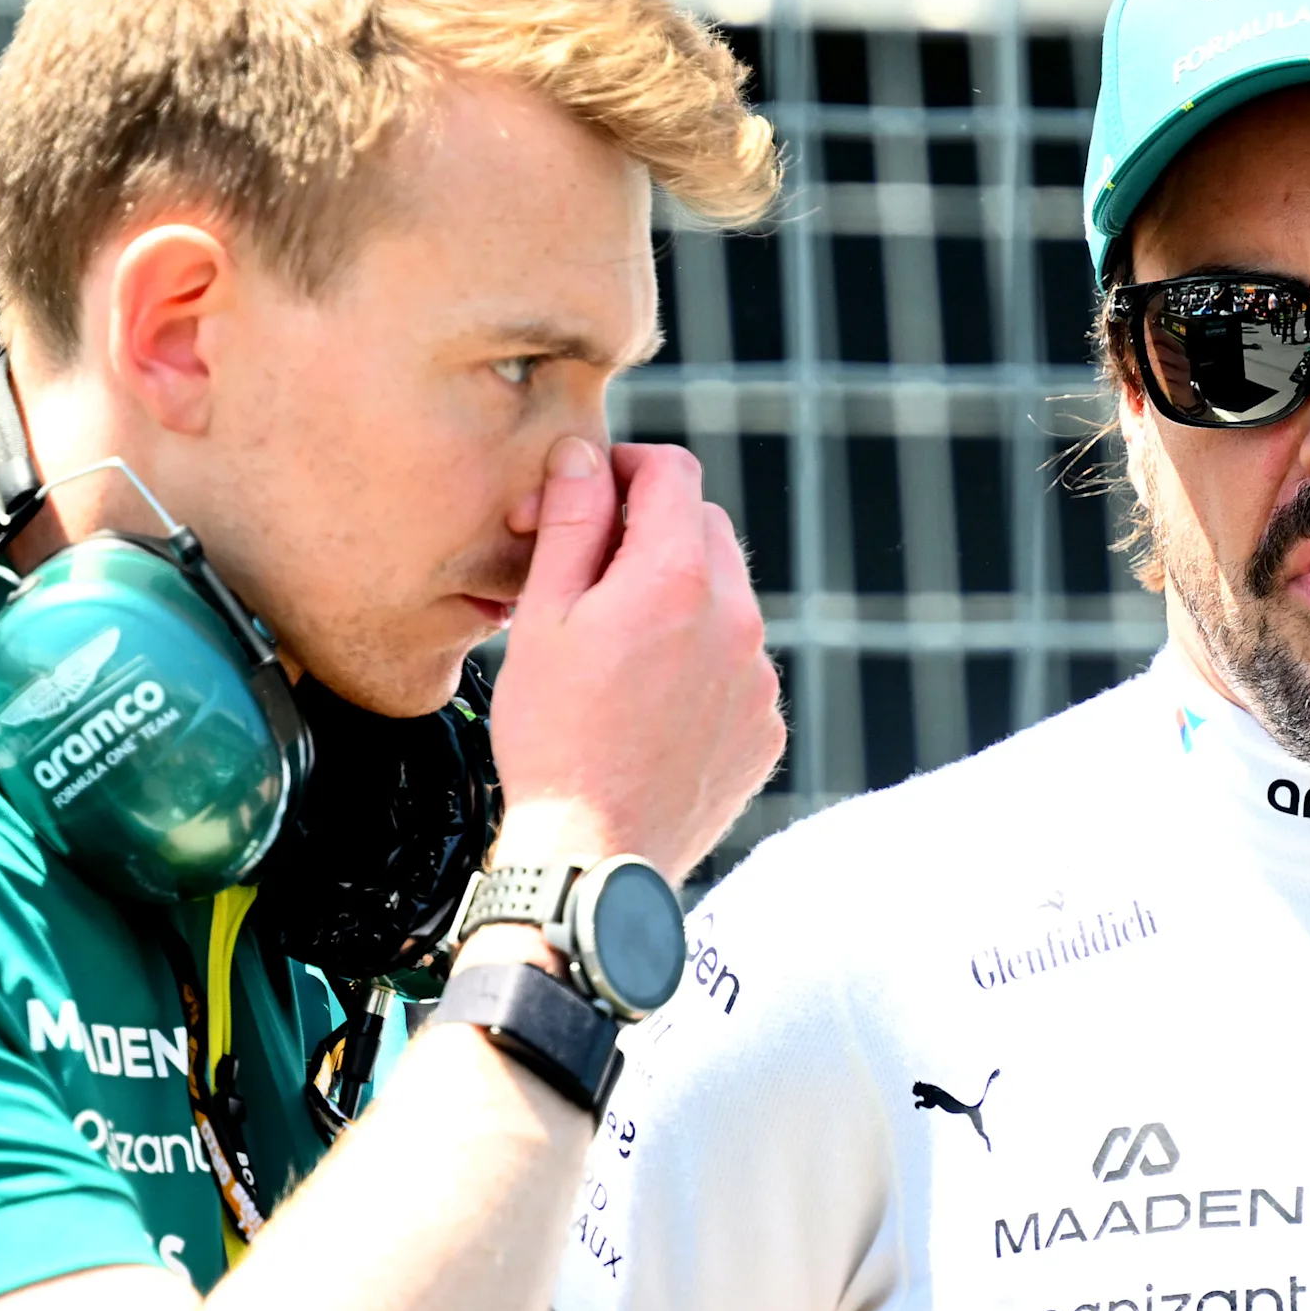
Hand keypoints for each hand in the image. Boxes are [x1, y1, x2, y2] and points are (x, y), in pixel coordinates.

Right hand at [487, 437, 782, 881]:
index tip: (590, 491)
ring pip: (726, 600)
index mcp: (678, 578)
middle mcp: (738, 619)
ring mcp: (760, 677)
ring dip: (680, 598)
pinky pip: (739, 666)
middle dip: (652, 531)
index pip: (673, 473)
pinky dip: (701, 663)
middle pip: (706, 530)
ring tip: (617, 651)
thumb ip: (570, 524)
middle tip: (591, 572)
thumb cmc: (553, 738)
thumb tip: (583, 455)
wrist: (595, 856)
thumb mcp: (543, 618)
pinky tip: (648, 703)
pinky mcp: (766, 726)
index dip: (626, 467)